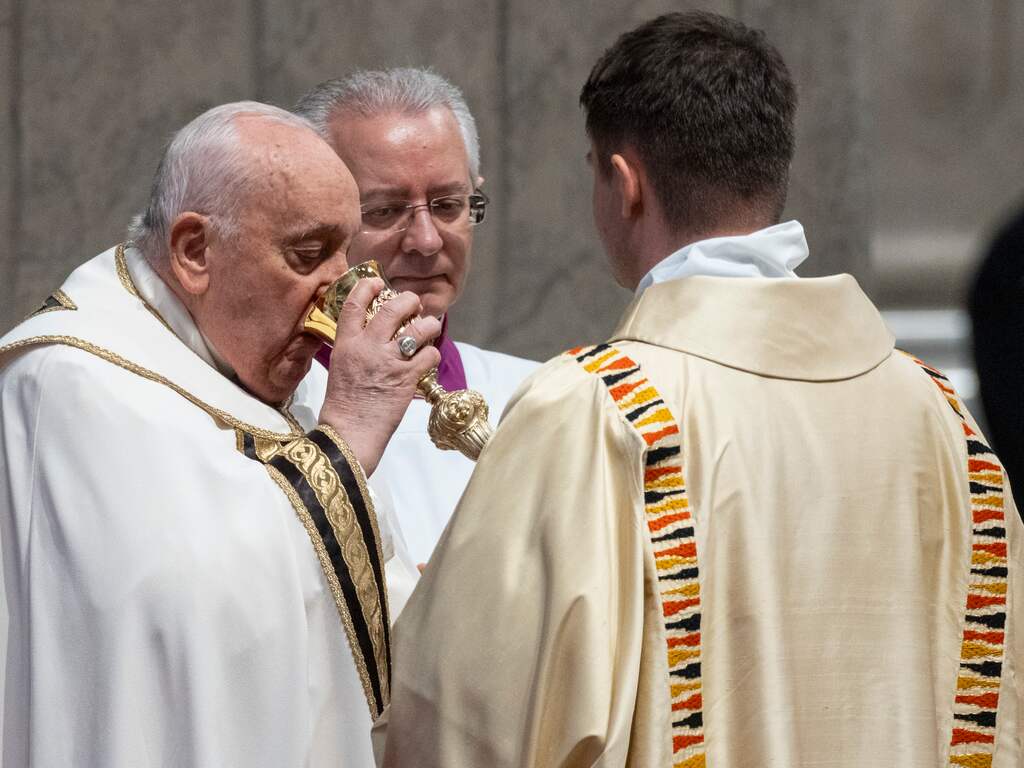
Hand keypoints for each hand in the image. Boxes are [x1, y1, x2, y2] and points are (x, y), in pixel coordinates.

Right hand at [318, 278, 440, 474]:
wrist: (349, 433)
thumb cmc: (344, 404)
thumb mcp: (340, 367)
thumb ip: (354, 347)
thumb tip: (373, 333)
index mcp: (346, 344)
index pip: (353, 304)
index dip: (367, 287)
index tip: (377, 282)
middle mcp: (367, 348)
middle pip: (392, 309)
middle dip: (408, 300)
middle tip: (414, 303)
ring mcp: (389, 362)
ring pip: (418, 329)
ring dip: (429, 325)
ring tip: (430, 328)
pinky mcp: (407, 378)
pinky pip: (429, 355)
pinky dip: (433, 354)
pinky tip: (429, 359)